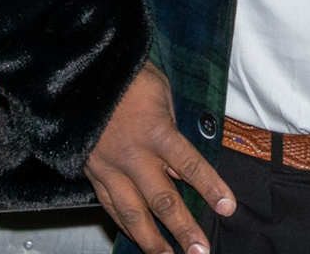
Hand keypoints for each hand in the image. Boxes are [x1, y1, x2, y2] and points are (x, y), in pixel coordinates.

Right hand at [84, 63, 235, 253]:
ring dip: (152, 239)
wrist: (82, 74)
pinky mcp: (92, 172)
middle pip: (162, 200)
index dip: (211, 188)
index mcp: (156, 131)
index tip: (227, 208)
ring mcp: (110, 167)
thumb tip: (183, 163)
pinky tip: (136, 237)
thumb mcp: (163, 93)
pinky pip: (110, 205)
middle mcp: (133, 155)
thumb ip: (173, 129)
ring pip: (132, 212)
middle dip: (183, 228)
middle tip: (200, 251)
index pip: (190, 166)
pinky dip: (125, 224)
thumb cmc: (129, 77)